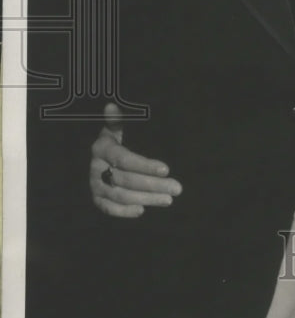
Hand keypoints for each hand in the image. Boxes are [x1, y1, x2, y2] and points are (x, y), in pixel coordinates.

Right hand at [89, 102, 181, 217]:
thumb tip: (111, 106)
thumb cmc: (117, 137)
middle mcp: (96, 168)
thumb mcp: (117, 126)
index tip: (167, 169)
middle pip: (126, 180)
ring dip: (146, 199)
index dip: (145, 166)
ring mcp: (94, 184)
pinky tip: (142, 210)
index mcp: (102, 148)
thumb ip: (117, 119)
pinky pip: (108, 208)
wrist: (100, 154)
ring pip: (120, 196)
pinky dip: (124, 212)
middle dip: (153, 185)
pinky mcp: (96, 198)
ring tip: (168, 199)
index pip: (125, 159)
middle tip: (177, 188)